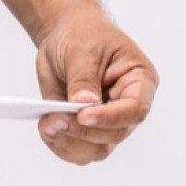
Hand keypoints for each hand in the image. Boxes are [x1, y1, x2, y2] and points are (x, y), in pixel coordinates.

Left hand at [36, 9, 157, 164]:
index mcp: (139, 81)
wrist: (65, 35)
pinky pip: (78, 151)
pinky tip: (47, 130)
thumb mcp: (82, 48)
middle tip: (55, 120)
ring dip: (69, 143)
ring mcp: (106, 121)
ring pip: (96, 150)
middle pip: (114, 135)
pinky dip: (60, 145)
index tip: (83, 115)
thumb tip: (84, 103)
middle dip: (82, 131)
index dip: (110, 117)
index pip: (135, 109)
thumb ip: (83, 77)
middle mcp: (126, 106)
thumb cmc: (83, 34)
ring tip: (47, 125)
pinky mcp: (85, 130)